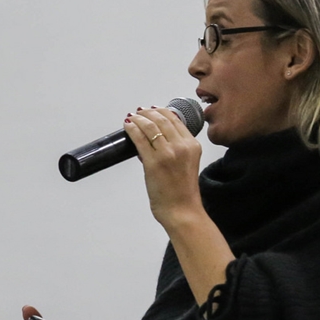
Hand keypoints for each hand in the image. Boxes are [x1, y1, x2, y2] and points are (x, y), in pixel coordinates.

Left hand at [125, 105, 204, 228]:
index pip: (176, 120)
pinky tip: (127, 126)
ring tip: (131, 117)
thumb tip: (153, 141)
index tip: (152, 109)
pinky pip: (139, 139)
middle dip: (148, 113)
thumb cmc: (182, 192)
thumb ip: (175, 151)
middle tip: (138, 112)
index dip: (162, 112)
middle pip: (162, 120)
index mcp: (192, 145)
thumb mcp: (186, 164)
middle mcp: (182, 146)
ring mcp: (167, 153)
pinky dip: (132, 129)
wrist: (182, 210)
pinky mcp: (153, 162)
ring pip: (150, 126)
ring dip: (138, 119)